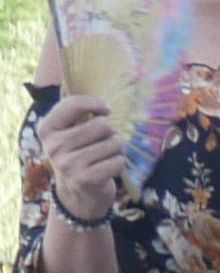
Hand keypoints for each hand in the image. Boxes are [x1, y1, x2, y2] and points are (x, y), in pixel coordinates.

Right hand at [28, 90, 128, 229]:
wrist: (79, 192)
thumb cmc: (79, 153)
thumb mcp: (69, 131)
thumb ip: (74, 108)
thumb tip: (76, 79)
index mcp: (47, 128)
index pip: (74, 103)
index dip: (96, 103)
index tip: (104, 110)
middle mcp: (54, 145)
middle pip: (103, 125)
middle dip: (111, 132)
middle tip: (104, 141)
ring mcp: (68, 164)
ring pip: (114, 143)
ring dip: (117, 149)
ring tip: (105, 155)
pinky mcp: (86, 179)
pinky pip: (118, 161)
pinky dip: (119, 164)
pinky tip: (107, 168)